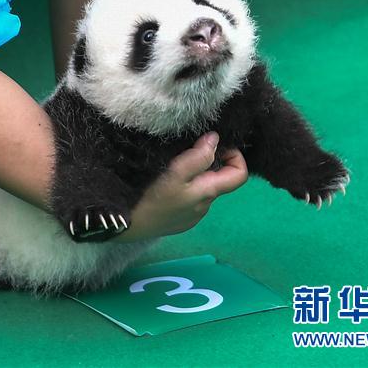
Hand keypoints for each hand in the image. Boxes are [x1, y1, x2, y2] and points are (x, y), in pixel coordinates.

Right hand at [115, 133, 247, 242]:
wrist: (126, 227)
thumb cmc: (152, 197)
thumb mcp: (175, 173)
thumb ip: (198, 157)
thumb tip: (215, 140)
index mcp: (209, 192)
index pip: (240, 175)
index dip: (234, 156)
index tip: (215, 144)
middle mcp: (205, 206)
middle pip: (219, 179)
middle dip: (210, 161)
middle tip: (188, 148)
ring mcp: (192, 215)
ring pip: (203, 188)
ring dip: (195, 173)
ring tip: (174, 163)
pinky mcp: (179, 219)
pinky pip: (190, 197)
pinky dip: (185, 185)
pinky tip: (166, 183)